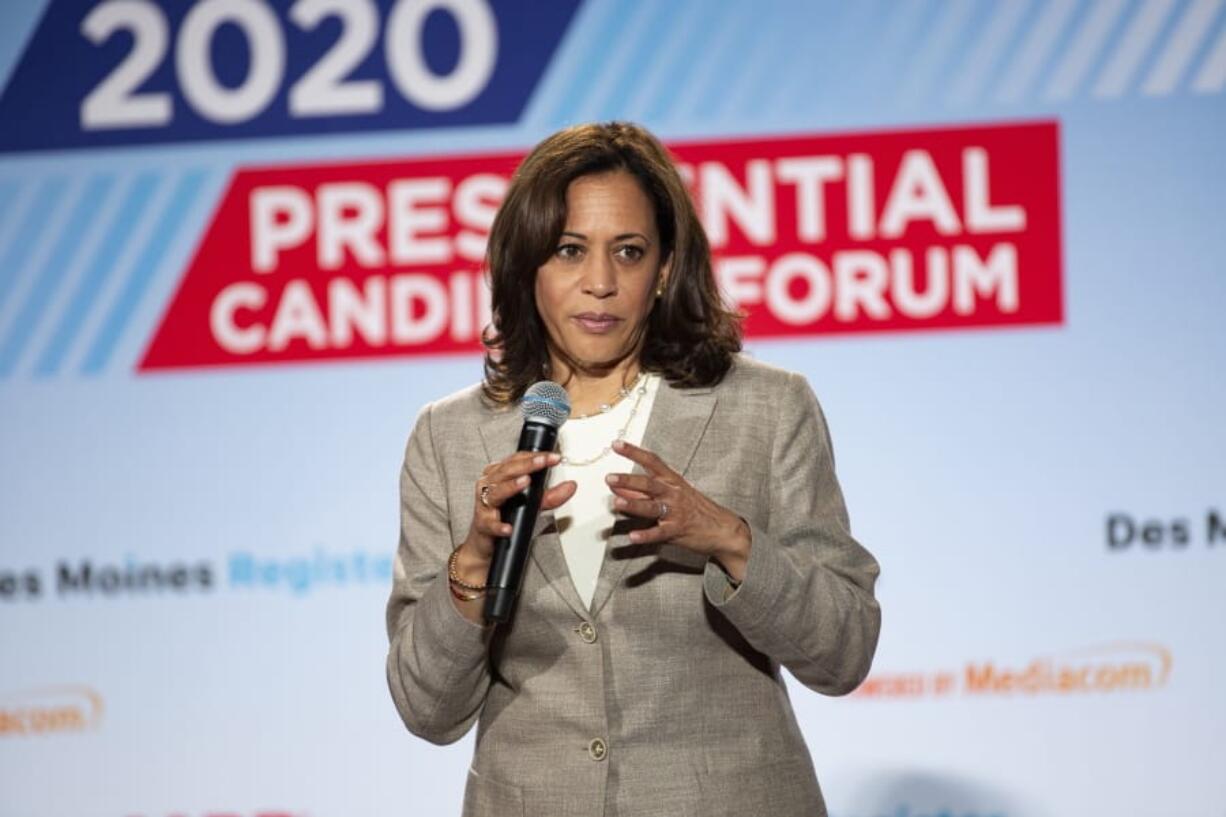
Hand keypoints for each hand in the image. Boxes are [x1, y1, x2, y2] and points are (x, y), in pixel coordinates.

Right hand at [460, 451, 575, 563]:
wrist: (485, 543)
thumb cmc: (504, 516)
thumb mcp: (531, 504)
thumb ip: (551, 496)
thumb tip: (571, 486)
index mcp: (499, 475)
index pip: (517, 460)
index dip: (535, 456)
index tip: (553, 457)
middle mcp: (489, 486)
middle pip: (507, 471)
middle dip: (527, 465)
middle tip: (543, 462)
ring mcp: (485, 505)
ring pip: (496, 492)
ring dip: (511, 487)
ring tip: (525, 482)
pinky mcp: (483, 525)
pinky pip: (490, 524)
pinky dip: (499, 526)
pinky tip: (508, 528)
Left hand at [605, 440, 751, 580]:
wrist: (723, 528)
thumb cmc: (694, 508)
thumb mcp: (671, 494)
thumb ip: (641, 493)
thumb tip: (616, 488)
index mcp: (671, 480)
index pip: (651, 462)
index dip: (634, 452)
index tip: (616, 445)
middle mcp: (673, 493)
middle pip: (649, 484)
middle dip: (628, 481)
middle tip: (610, 478)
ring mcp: (676, 512)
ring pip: (652, 507)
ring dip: (633, 505)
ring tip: (617, 503)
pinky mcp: (678, 530)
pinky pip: (659, 533)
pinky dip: (646, 535)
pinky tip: (633, 536)